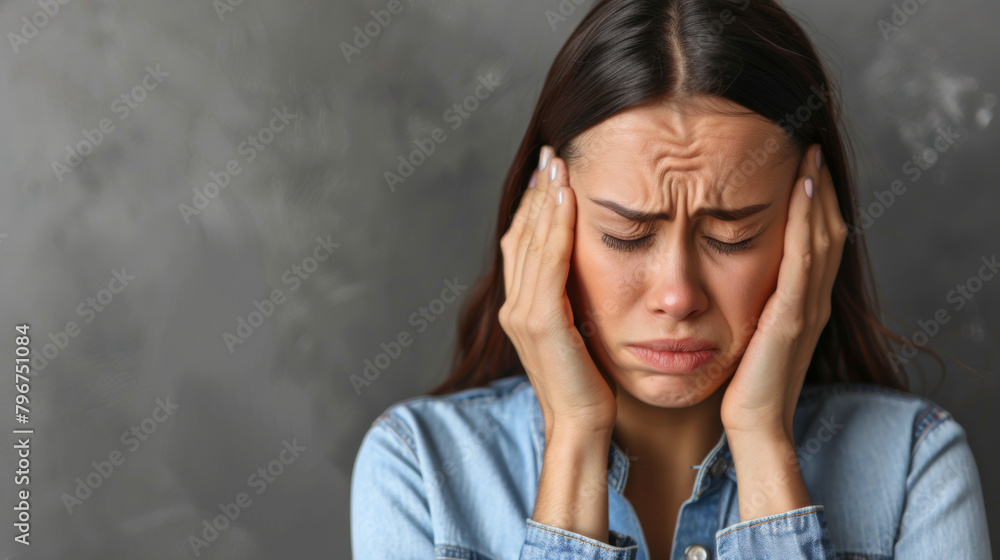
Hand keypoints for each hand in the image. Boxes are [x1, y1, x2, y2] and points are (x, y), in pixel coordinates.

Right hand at [498, 145, 617, 440]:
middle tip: (551, 154)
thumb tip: (586, 269)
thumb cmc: (587, 385)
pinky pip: (549, 263)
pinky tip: (567, 199)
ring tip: (558, 165)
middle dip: (537, 192)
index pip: (522, 243)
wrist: (581, 425)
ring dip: (546, 200)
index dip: (534, 205)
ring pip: (532, 242)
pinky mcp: (542, 321)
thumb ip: (571, 301)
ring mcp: (522, 313)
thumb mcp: (576, 333)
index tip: (550, 171)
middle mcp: (514, 305)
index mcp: (520, 307)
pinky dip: (556, 227)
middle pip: (521, 234)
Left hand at [720, 144, 847, 440]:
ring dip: (816, 193)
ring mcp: (807, 308)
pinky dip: (806, 223)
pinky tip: (800, 191)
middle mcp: (812, 299)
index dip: (812, 200)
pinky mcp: (792, 318)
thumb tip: (726, 268)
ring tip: (807, 153)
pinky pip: (804, 261)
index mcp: (802, 301)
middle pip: (826, 230)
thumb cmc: (744, 384)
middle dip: (818, 186)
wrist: (755, 426)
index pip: (815, 239)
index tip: (798, 162)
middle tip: (807, 144)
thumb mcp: (749, 331)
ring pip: (820, 238)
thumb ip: (750, 301)